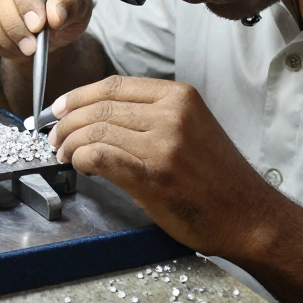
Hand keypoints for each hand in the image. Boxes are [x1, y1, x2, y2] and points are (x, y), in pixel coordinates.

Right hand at [0, 0, 93, 59]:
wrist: (46, 21)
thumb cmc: (62, 5)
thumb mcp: (78, 4)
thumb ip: (70, 5)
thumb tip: (55, 15)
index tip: (38, 25)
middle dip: (14, 25)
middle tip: (32, 46)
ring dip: (4, 37)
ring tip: (25, 49)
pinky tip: (10, 47)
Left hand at [47, 76, 280, 260]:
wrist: (249, 216)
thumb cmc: (217, 178)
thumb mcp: (190, 128)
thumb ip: (150, 116)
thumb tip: (98, 115)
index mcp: (179, 96)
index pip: (113, 85)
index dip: (78, 96)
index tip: (60, 108)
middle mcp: (171, 114)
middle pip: (100, 106)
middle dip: (67, 121)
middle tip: (54, 136)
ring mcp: (163, 144)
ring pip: (96, 130)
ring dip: (70, 143)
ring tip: (64, 154)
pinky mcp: (153, 175)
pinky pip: (101, 157)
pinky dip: (82, 159)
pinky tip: (80, 166)